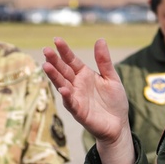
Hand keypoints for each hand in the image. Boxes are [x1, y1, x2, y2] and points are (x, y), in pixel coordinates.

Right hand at [43, 37, 133, 163]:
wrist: (118, 124)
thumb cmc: (114, 101)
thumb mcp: (111, 78)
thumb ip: (104, 61)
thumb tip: (100, 39)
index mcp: (84, 75)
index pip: (71, 60)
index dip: (64, 51)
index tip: (56, 40)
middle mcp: (77, 85)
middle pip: (63, 71)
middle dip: (54, 61)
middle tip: (46, 50)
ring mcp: (76, 98)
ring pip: (62, 85)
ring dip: (54, 76)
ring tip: (46, 66)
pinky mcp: (79, 112)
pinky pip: (71, 103)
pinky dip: (67, 96)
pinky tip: (64, 89)